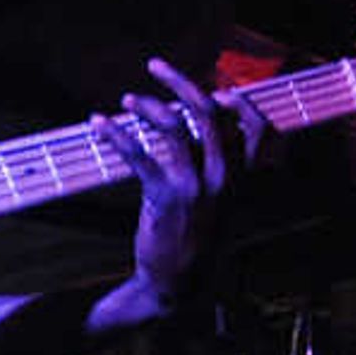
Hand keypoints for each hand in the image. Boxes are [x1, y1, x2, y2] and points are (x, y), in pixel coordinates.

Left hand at [104, 57, 266, 309]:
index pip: (257, 127)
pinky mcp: (165, 197)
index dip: (238, 99)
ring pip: (174, 125)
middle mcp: (224, 178)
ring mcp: (195, 187)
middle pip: (209, 112)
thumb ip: (224, 174)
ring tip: (126, 100)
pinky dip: (116, 134)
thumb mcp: (224, 210)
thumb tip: (205, 136)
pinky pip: (139, 154)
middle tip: (155, 66)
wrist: (178, 288)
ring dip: (146, 104)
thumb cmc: (198, 245)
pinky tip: (98, 123)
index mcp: (242, 180)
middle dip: (180, 81)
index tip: (215, 86)